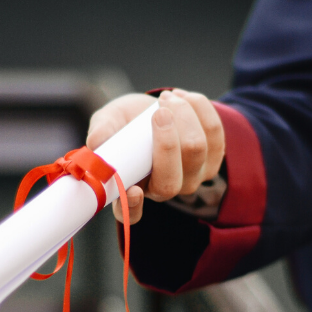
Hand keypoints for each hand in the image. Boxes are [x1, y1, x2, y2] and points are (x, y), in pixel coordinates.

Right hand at [86, 89, 224, 224]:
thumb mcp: (109, 121)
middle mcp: (164, 190)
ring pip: (196, 150)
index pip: (131, 213)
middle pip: (171, 180)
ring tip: (166, 98)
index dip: (133, 207)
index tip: (133, 190)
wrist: (156, 108)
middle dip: (167, 141)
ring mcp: (192, 177)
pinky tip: (183, 98)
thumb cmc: (127, 122)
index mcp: (132, 189)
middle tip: (158, 111)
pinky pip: (214, 132)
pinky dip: (199, 108)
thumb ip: (102, 131)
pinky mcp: (213, 158)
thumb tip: (96, 142)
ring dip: (183, 115)